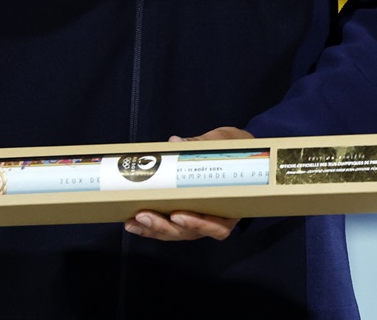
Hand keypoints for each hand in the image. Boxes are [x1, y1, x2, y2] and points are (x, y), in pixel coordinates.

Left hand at [124, 127, 252, 241]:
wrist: (242, 153)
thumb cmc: (238, 150)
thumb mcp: (224, 143)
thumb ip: (202, 145)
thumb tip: (175, 143)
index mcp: (233, 206)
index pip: (218, 225)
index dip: (198, 224)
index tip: (179, 216)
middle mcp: (217, 219)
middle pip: (191, 233)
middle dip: (165, 226)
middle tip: (145, 215)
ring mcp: (200, 222)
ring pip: (177, 233)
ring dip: (154, 229)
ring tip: (134, 221)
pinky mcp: (186, 218)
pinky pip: (169, 228)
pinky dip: (151, 228)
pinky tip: (133, 223)